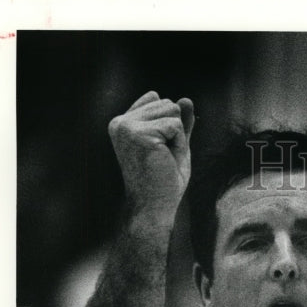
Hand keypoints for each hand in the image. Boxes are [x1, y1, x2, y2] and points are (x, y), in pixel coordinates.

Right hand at [108, 91, 194, 217]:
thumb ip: (179, 124)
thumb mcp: (175, 146)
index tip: (159, 150)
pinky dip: (179, 144)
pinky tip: (165, 160)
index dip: (171, 125)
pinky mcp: (139, 134)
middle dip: (176, 131)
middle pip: (168, 103)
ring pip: (172, 111)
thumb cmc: (164, 181)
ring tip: (164, 158)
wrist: (154, 207)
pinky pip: (175, 125)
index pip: (158, 99)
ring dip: (178, 138)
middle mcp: (120, 122)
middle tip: (164, 157)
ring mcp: (126, 126)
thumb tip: (186, 100)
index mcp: (123, 123)